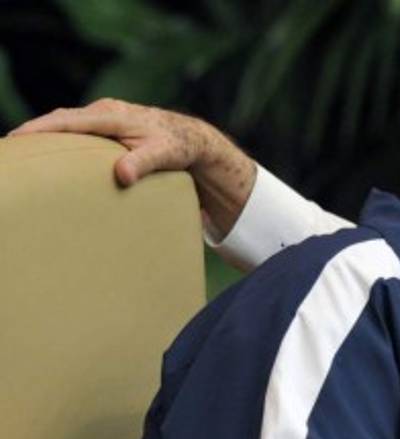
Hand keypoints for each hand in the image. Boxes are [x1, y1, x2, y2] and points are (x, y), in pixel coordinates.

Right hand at [9, 98, 254, 236]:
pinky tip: (45, 154)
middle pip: (59, 119)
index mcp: (111, 115)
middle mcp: (103, 111)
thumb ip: (143, 163)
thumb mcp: (165, 155)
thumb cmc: (177, 147)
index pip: (68, 121)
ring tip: (18, 153)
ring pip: (65, 124)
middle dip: (32, 132)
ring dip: (43, 135)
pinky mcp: (105, 125)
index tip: (15, 138)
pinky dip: (58, 138)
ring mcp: (102, 116)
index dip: (40, 129)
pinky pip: (74, 130)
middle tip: (8, 150)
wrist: (191, 138)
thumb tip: (121, 176)